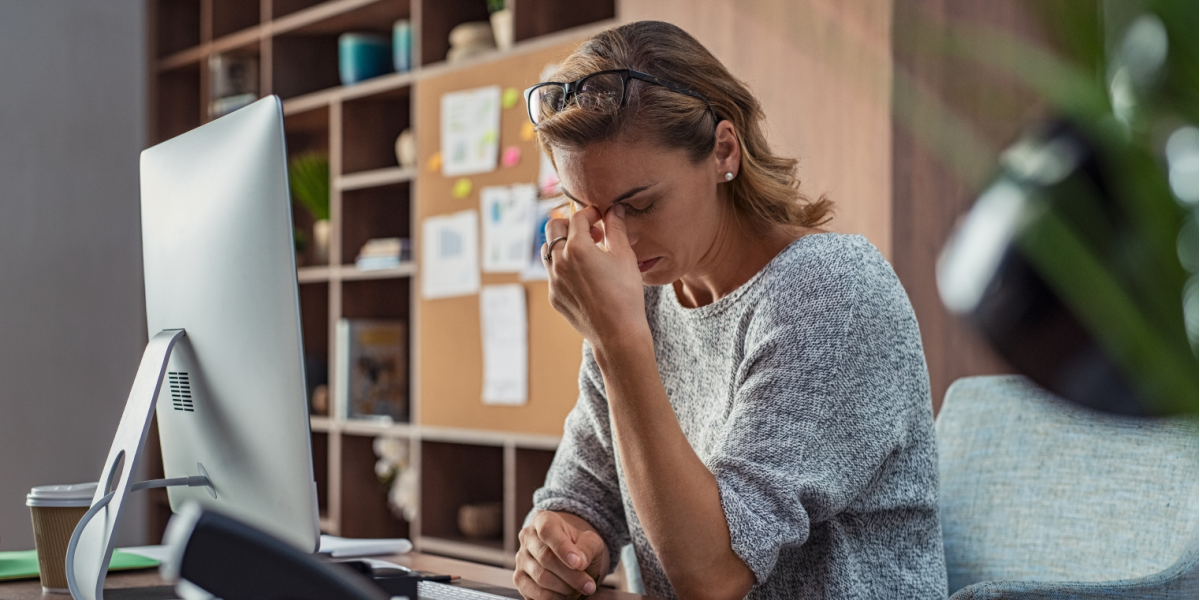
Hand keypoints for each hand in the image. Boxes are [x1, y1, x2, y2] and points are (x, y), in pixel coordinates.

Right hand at [514, 511, 608, 599]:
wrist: (571, 558)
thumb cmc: (580, 547)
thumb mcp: (591, 542)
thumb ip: (587, 548)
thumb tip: (579, 562)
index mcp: (543, 520)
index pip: (548, 530)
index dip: (562, 548)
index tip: (578, 564)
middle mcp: (527, 538)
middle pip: (546, 558)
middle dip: (571, 576)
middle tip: (589, 585)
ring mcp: (521, 559)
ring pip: (541, 578)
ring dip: (565, 588)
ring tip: (580, 589)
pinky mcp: (519, 579)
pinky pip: (535, 594)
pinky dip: (554, 598)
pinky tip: (567, 595)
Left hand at [543, 204, 647, 349]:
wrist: (617, 334)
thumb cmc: (625, 294)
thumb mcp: (624, 256)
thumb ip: (616, 228)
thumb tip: (614, 209)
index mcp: (577, 247)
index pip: (577, 217)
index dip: (591, 213)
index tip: (601, 218)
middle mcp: (559, 261)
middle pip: (553, 227)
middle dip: (570, 224)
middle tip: (591, 232)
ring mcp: (553, 280)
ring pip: (548, 250)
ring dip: (563, 244)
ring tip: (585, 252)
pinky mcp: (554, 296)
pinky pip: (552, 273)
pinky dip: (564, 266)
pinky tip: (584, 275)